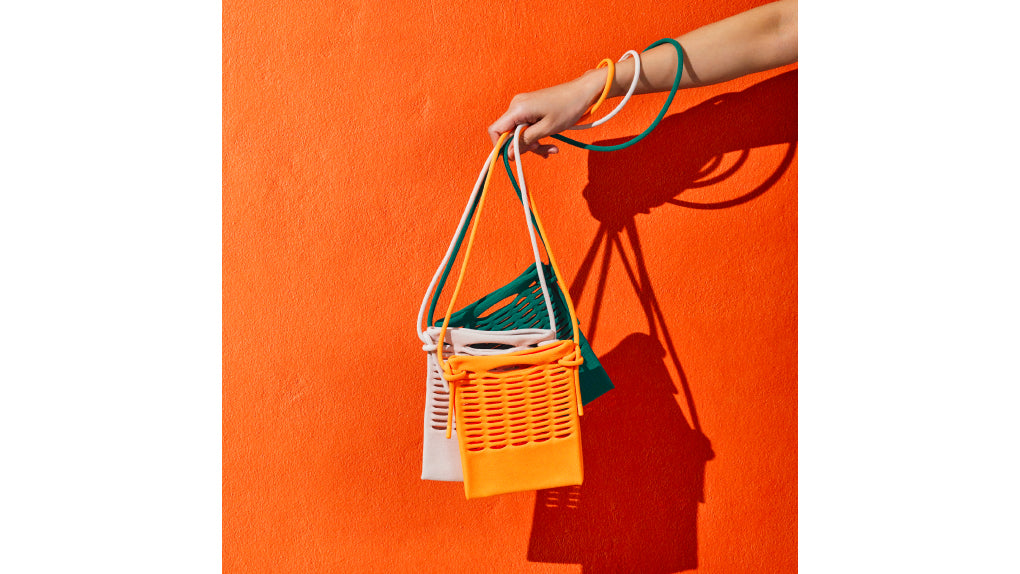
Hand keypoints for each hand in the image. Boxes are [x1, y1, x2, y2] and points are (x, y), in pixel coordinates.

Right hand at [488, 68, 607, 159]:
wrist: (582, 92)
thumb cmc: (567, 108)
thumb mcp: (546, 129)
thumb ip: (525, 141)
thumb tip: (508, 154)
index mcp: (517, 109)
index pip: (495, 130)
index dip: (501, 146)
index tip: (515, 156)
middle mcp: (516, 105)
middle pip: (508, 133)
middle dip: (524, 146)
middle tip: (542, 151)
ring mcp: (523, 106)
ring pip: (519, 132)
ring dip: (533, 143)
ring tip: (552, 149)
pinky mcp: (530, 108)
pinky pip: (527, 127)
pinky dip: (536, 136)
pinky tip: (551, 144)